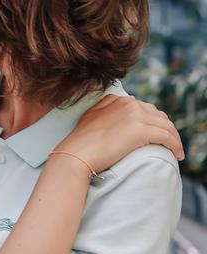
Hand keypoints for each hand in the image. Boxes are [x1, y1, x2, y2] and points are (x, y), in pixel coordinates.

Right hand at [59, 93, 183, 173]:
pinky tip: (177, 154)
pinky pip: (167, 137)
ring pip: (167, 125)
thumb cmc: (80, 142)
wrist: (76, 154)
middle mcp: (129, 104)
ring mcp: (136, 116)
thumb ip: (107, 109)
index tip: (157, 134)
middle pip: (158, 115)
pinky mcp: (141, 130)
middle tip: (170, 143)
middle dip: (166, 129)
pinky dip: (176, 145)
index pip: (145, 108)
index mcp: (118, 100)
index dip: (153, 122)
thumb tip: (124, 107)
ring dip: (175, 138)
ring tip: (176, 150)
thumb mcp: (92, 116)